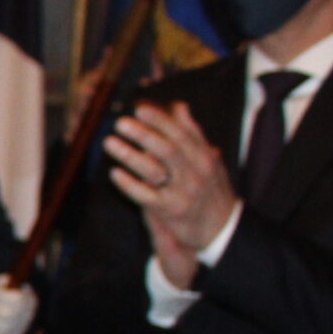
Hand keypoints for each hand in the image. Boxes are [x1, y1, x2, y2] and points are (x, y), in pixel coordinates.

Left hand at [104, 101, 238, 289]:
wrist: (223, 228)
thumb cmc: (210, 188)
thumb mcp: (207, 158)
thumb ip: (192, 133)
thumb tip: (178, 106)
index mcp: (203, 156)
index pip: (181, 134)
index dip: (160, 120)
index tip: (139, 107)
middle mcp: (194, 172)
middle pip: (168, 149)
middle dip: (144, 134)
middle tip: (120, 122)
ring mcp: (182, 192)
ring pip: (154, 170)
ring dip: (130, 155)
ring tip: (109, 142)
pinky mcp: (169, 211)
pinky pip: (145, 196)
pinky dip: (129, 184)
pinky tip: (114, 173)